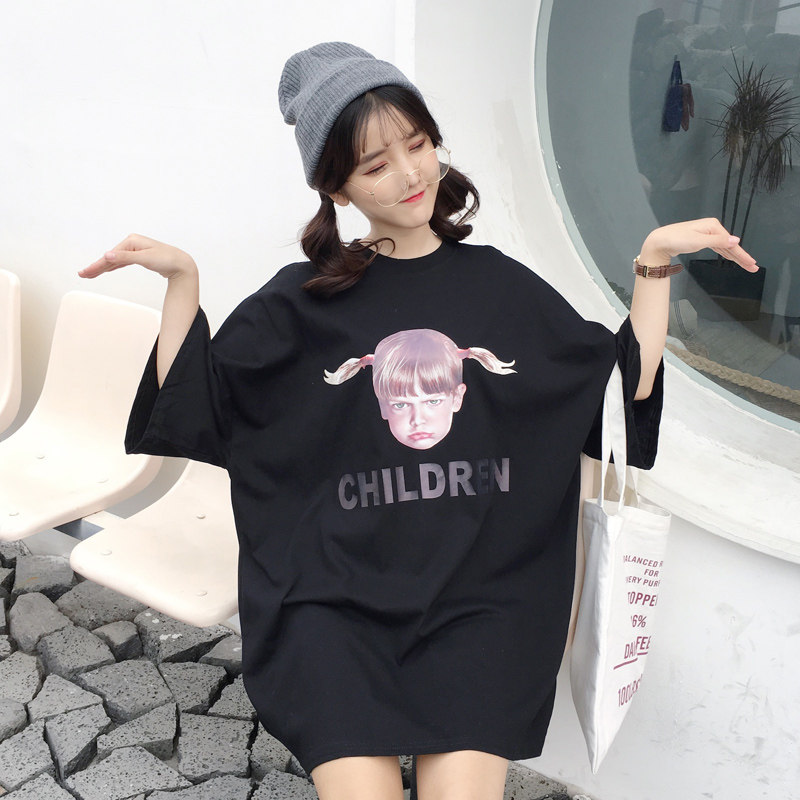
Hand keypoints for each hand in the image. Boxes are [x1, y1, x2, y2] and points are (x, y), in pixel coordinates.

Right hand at [79, 233, 196, 279]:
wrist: (182, 264)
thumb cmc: (166, 259)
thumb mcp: (145, 258)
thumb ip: (125, 257)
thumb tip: (107, 255)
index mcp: (132, 241)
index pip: (111, 256)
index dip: (97, 265)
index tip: (85, 273)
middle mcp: (132, 243)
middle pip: (111, 257)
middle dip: (97, 266)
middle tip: (83, 275)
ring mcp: (136, 250)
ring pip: (116, 260)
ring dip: (103, 267)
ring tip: (90, 274)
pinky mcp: (140, 257)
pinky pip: (122, 262)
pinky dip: (114, 266)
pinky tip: (107, 269)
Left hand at [639, 218, 758, 272]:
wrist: (660, 241)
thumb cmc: (676, 239)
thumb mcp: (698, 241)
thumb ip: (718, 242)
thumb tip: (735, 241)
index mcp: (713, 226)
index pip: (731, 243)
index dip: (742, 254)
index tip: (752, 263)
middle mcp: (711, 229)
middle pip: (730, 245)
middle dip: (741, 257)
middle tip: (752, 267)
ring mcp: (705, 234)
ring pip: (724, 247)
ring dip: (734, 256)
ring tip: (745, 265)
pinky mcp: (700, 240)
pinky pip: (717, 248)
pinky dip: (724, 253)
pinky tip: (730, 257)